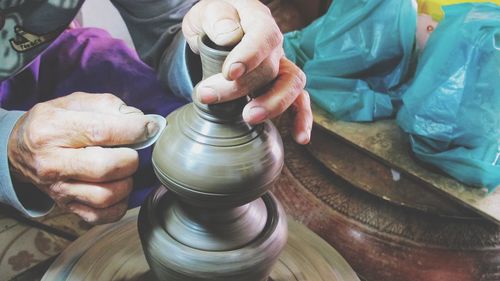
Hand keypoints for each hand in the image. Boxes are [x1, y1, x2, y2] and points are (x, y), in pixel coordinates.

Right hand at [7, 93, 158, 223]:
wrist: (20, 149)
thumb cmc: (54, 123)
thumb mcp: (74, 103)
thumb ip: (109, 106)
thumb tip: (142, 121)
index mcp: (51, 129)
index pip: (101, 131)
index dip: (133, 130)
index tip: (148, 127)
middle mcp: (51, 162)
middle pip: (104, 167)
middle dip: (129, 158)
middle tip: (131, 151)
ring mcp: (58, 189)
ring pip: (106, 195)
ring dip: (126, 182)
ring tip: (123, 169)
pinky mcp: (67, 207)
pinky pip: (102, 215)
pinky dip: (119, 204)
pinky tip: (117, 187)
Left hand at [182, 0, 312, 143]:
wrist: (215, 33)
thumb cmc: (211, 23)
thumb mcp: (205, 13)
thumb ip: (217, 19)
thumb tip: (230, 37)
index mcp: (258, 20)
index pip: (263, 36)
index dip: (249, 55)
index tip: (229, 72)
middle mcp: (275, 44)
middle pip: (269, 68)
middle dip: (239, 87)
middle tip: (208, 96)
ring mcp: (280, 66)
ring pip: (291, 85)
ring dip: (274, 104)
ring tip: (250, 117)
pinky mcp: (280, 86)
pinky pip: (299, 102)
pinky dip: (302, 119)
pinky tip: (299, 138)